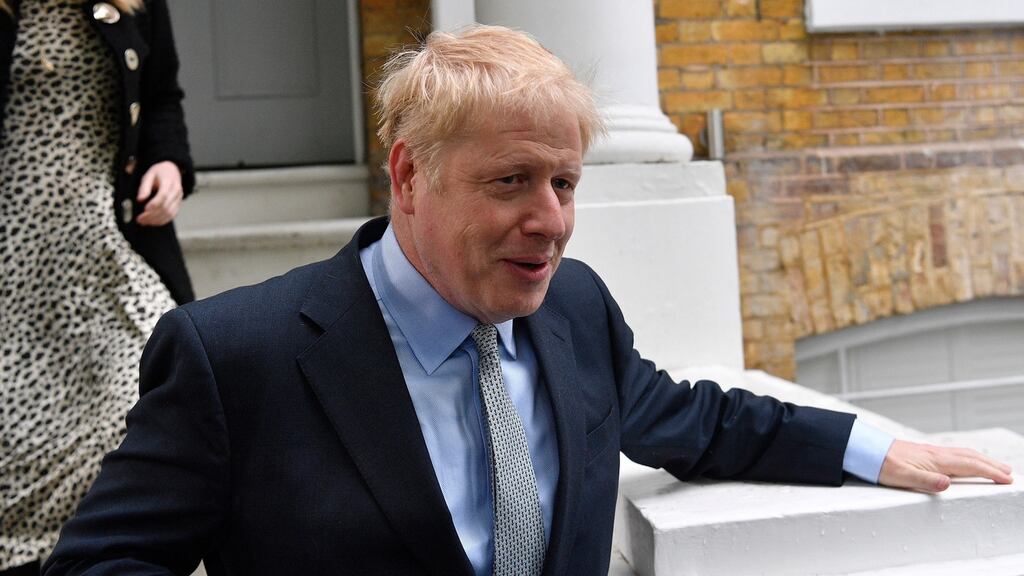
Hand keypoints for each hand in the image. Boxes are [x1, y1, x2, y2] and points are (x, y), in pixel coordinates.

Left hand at [136, 161, 183, 226]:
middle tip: (139, 219)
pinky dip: (162, 221)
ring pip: (169, 213)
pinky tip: (153, 222)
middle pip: (166, 206)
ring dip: (156, 220)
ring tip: (144, 222)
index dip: (154, 204)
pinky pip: (172, 215)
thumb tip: (140, 199)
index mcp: (169, 181)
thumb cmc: (159, 173)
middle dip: (152, 215)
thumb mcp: (149, 175)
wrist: (172, 171)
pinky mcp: (178, 204)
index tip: (144, 210)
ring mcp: (179, 199)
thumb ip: (144, 187)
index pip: (164, 195)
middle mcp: (176, 191)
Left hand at [879, 439, 1013, 492]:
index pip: (970, 465)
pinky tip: (964, 461)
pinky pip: (953, 454)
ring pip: (962, 454)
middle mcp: (936, 453)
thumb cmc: (881, 464)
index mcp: (935, 460)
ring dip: (981, 460)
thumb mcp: (901, 476)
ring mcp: (930, 451)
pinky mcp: (923, 452)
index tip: (1007, 479)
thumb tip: (947, 484)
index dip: (990, 472)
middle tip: (1009, 472)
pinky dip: (967, 457)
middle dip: (991, 465)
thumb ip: (925, 481)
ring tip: (993, 466)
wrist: (865, 450)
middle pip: (971, 457)